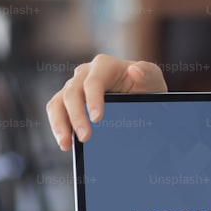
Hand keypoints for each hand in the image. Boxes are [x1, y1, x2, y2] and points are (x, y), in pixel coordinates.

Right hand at [45, 54, 166, 150]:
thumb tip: (135, 70)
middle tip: (85, 137)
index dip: (93, 100)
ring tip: (66, 144)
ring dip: (59, 124)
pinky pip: (56, 112)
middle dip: (76, 116)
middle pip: (72, 93)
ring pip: (57, 102)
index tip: (97, 119)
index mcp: (104, 65)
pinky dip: (58, 127)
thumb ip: (147, 72)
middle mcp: (85, 73)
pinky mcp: (67, 101)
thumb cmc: (146, 84)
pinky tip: (66, 143)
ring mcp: (74, 86)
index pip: (93, 82)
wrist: (142, 95)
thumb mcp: (153, 78)